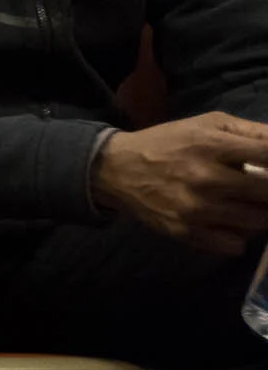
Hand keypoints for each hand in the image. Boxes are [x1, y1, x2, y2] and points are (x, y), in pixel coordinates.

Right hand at [92, 113, 267, 255]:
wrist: (116, 169)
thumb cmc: (169, 143)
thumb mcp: (207, 123)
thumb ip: (251, 131)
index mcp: (212, 145)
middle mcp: (206, 178)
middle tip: (261, 188)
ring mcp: (196, 209)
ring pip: (259, 222)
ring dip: (261, 213)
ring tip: (249, 203)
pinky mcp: (186, 232)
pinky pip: (235, 245)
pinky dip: (239, 236)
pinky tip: (230, 222)